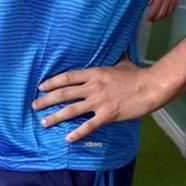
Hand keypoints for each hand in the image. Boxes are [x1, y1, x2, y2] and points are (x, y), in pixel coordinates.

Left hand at [32, 58, 166, 142]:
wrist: (151, 87)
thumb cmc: (137, 75)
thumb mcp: (122, 62)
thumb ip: (114, 57)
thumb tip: (117, 46)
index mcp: (94, 73)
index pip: (67, 77)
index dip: (52, 82)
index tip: (41, 87)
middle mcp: (93, 87)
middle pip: (64, 93)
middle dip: (47, 100)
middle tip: (34, 105)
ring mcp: (99, 101)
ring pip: (71, 110)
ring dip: (55, 116)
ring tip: (43, 122)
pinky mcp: (107, 115)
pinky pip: (89, 125)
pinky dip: (77, 133)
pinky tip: (68, 138)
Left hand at [147, 0, 183, 21]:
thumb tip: (148, 4)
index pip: (154, 11)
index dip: (151, 16)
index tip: (148, 19)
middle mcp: (167, 1)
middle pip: (161, 14)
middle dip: (156, 19)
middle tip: (152, 20)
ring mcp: (173, 1)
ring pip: (168, 13)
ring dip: (162, 17)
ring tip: (158, 18)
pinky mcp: (177, 0)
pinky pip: (173, 9)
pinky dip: (169, 12)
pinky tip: (166, 12)